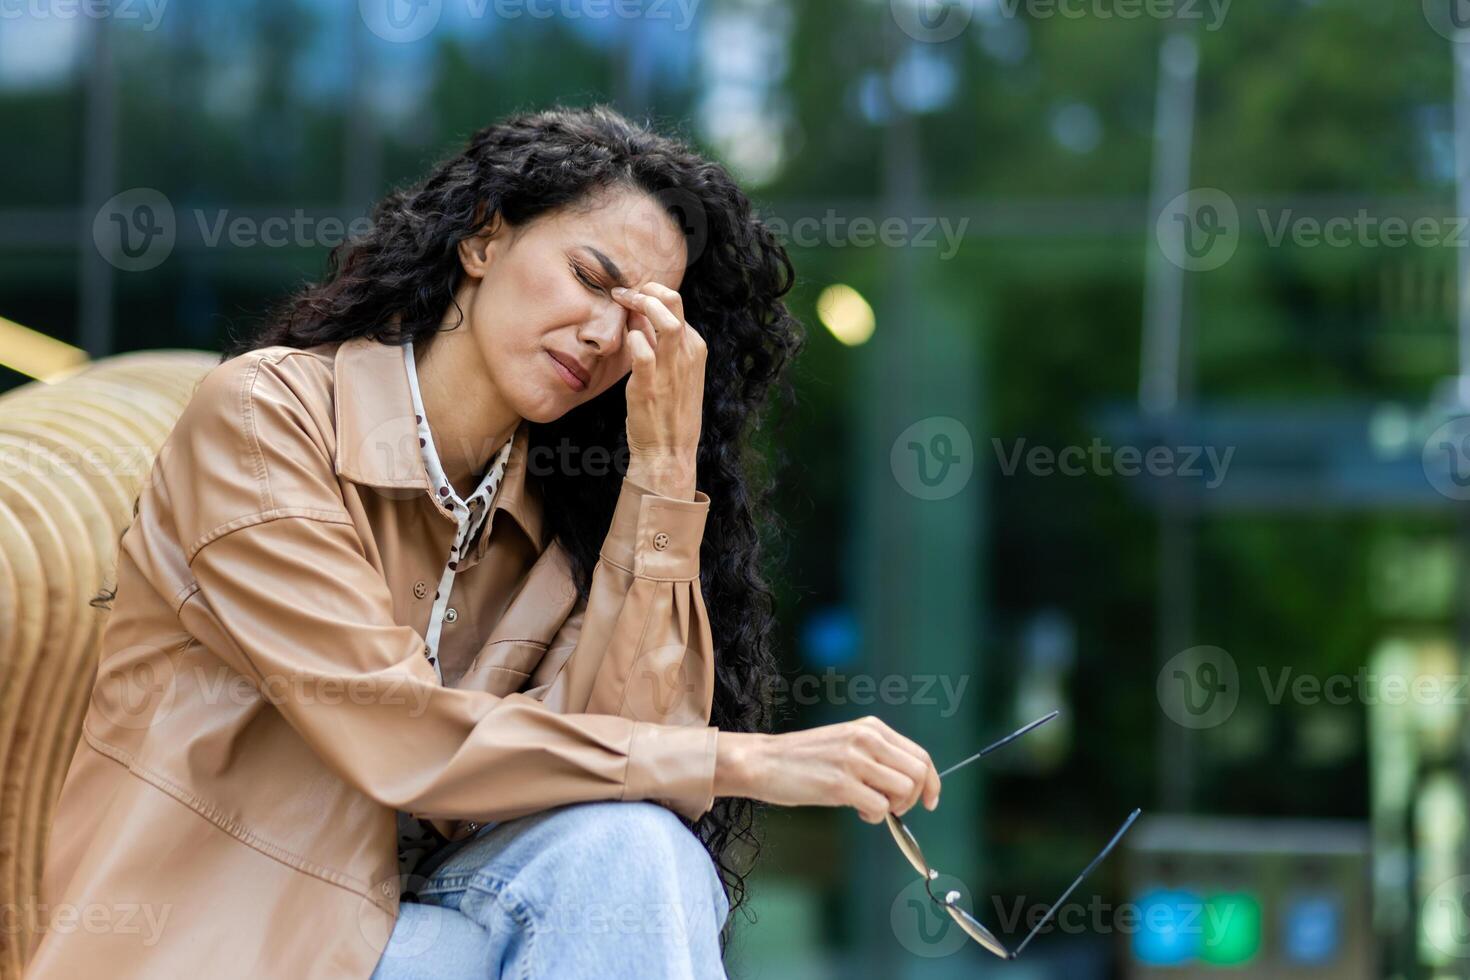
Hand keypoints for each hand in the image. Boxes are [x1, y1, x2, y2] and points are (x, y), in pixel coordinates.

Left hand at [611, 282, 704, 498]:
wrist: (669, 450)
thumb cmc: (670, 411)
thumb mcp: (675, 371)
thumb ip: (659, 342)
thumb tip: (639, 313)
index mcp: (694, 348)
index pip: (676, 306)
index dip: (652, 295)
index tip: (632, 296)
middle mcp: (687, 354)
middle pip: (674, 302)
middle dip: (647, 290)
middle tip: (625, 293)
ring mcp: (671, 369)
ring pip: (665, 319)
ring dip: (641, 304)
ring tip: (623, 304)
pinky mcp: (650, 384)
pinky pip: (642, 350)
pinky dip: (632, 338)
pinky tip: (626, 339)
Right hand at [714, 717, 941, 822]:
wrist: (763, 761)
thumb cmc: (803, 759)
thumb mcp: (845, 744)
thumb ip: (876, 757)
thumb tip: (907, 785)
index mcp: (871, 728)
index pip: (920, 755)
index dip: (932, 783)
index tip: (930, 802)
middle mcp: (867, 739)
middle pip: (919, 773)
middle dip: (914, 799)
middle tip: (893, 808)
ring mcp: (854, 760)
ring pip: (904, 791)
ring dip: (893, 808)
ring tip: (869, 807)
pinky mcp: (841, 784)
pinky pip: (880, 807)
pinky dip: (875, 816)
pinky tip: (857, 810)